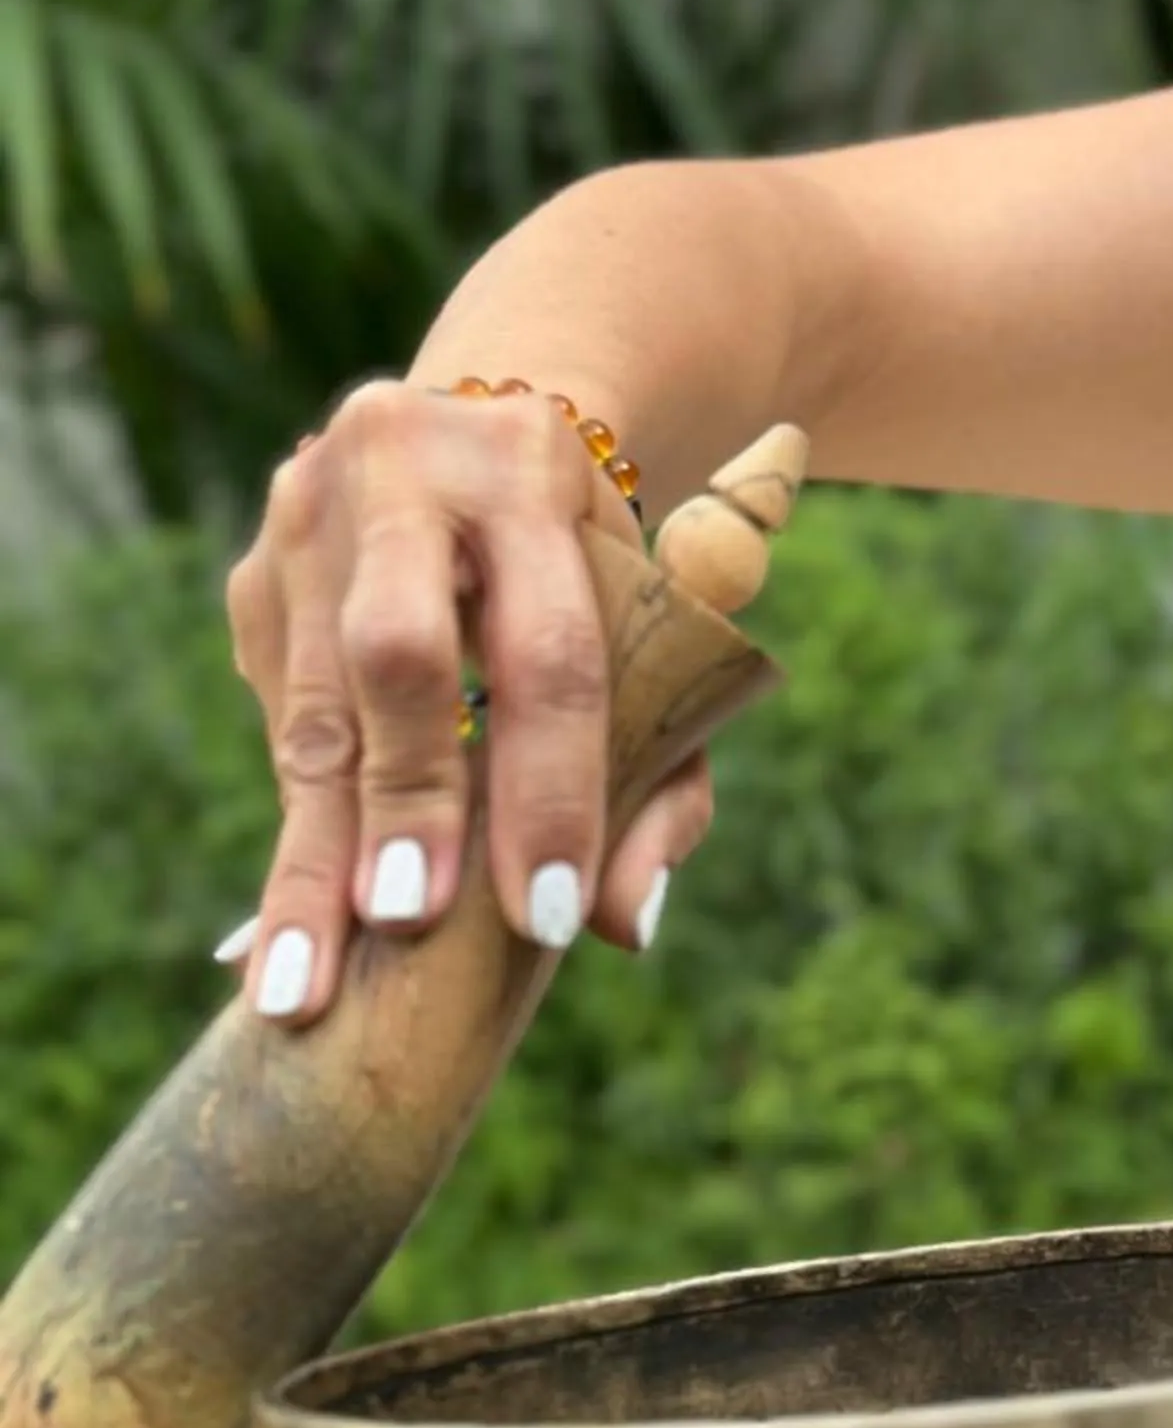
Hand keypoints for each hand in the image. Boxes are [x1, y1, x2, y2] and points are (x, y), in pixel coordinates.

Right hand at [221, 377, 714, 1022]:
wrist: (478, 444)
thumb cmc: (588, 576)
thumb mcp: (651, 641)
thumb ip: (664, 779)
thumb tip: (626, 924)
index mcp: (531, 473)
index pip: (551, 652)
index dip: (552, 788)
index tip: (546, 911)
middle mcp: (404, 471)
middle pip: (400, 656)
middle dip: (410, 798)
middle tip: (408, 919)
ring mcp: (309, 521)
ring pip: (311, 710)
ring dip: (315, 856)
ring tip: (304, 983)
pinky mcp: (253, 580)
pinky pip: (280, 726)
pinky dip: (304, 834)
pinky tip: (292, 938)